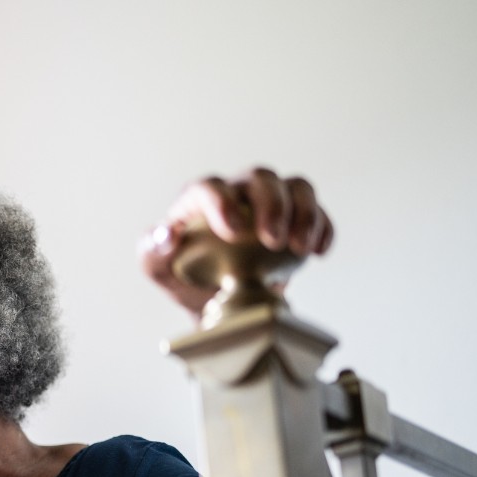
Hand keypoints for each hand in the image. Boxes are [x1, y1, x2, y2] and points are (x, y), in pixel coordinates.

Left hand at [139, 167, 334, 318]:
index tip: (235, 232)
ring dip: (304, 213)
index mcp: (198, 199)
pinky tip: (318, 253)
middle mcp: (237, 192)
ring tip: (301, 248)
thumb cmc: (181, 275)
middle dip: (272, 205)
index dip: (223, 203)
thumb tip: (167, 235)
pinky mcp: (296, 219)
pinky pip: (318, 211)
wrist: (213, 299)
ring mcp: (269, 203)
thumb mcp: (156, 267)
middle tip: (274, 241)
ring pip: (296, 186)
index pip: (210, 187)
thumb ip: (153, 250)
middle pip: (260, 177)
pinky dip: (323, 228)